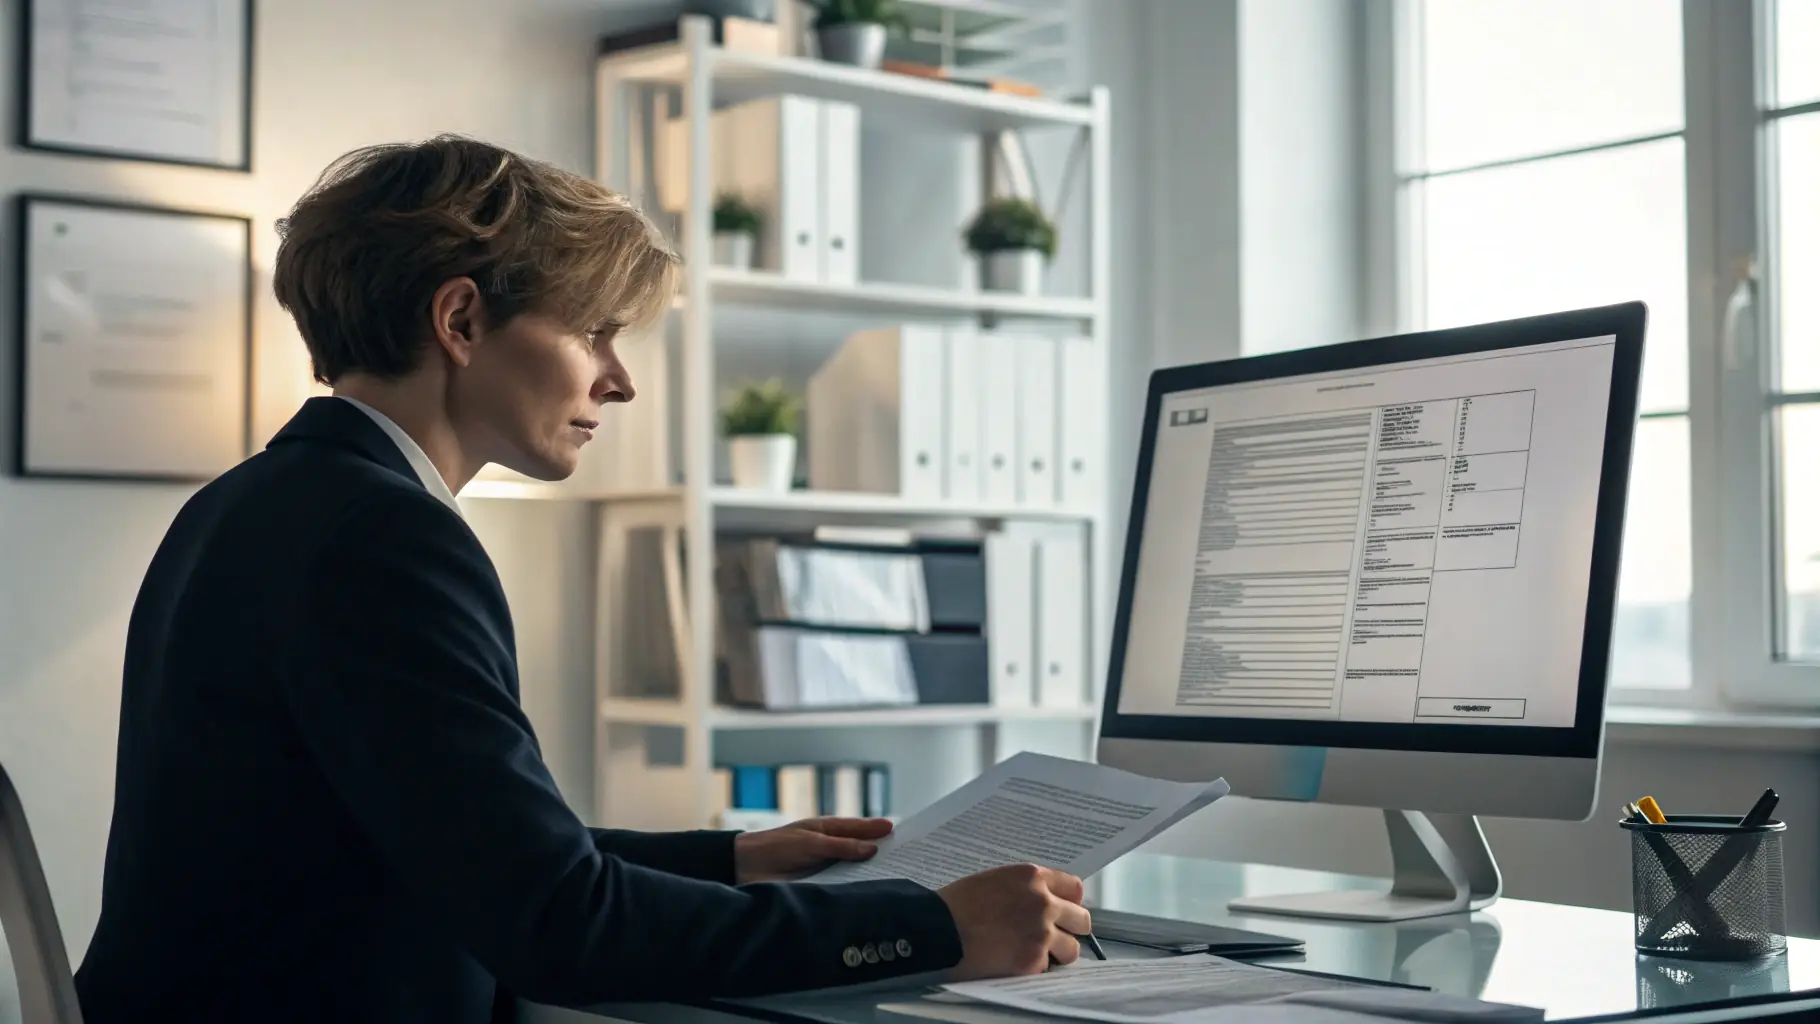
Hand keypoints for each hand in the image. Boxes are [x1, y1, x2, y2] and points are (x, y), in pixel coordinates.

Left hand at [733, 816, 891, 883]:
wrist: (746, 868)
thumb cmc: (776, 847)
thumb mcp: (811, 842)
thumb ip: (841, 846)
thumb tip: (873, 849)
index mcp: (828, 830)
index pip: (860, 828)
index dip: (879, 829)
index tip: (903, 832)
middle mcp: (831, 849)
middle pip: (861, 851)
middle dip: (882, 854)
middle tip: (909, 858)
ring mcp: (827, 869)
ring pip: (855, 871)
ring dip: (871, 875)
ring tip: (898, 880)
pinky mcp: (822, 888)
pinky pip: (843, 888)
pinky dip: (856, 890)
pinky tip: (871, 897)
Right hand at [937, 864, 1090, 979]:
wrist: (936, 929)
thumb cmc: (957, 904)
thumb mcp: (995, 880)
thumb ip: (1024, 889)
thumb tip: (1043, 902)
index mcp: (1032, 877)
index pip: (1075, 888)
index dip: (1069, 902)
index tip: (1062, 911)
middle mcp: (1043, 903)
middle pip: (1082, 919)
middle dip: (1069, 929)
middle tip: (1054, 936)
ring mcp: (1040, 933)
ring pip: (1071, 949)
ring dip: (1057, 953)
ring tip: (1034, 953)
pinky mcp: (1032, 961)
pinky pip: (1046, 968)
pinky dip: (1033, 968)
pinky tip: (1013, 962)